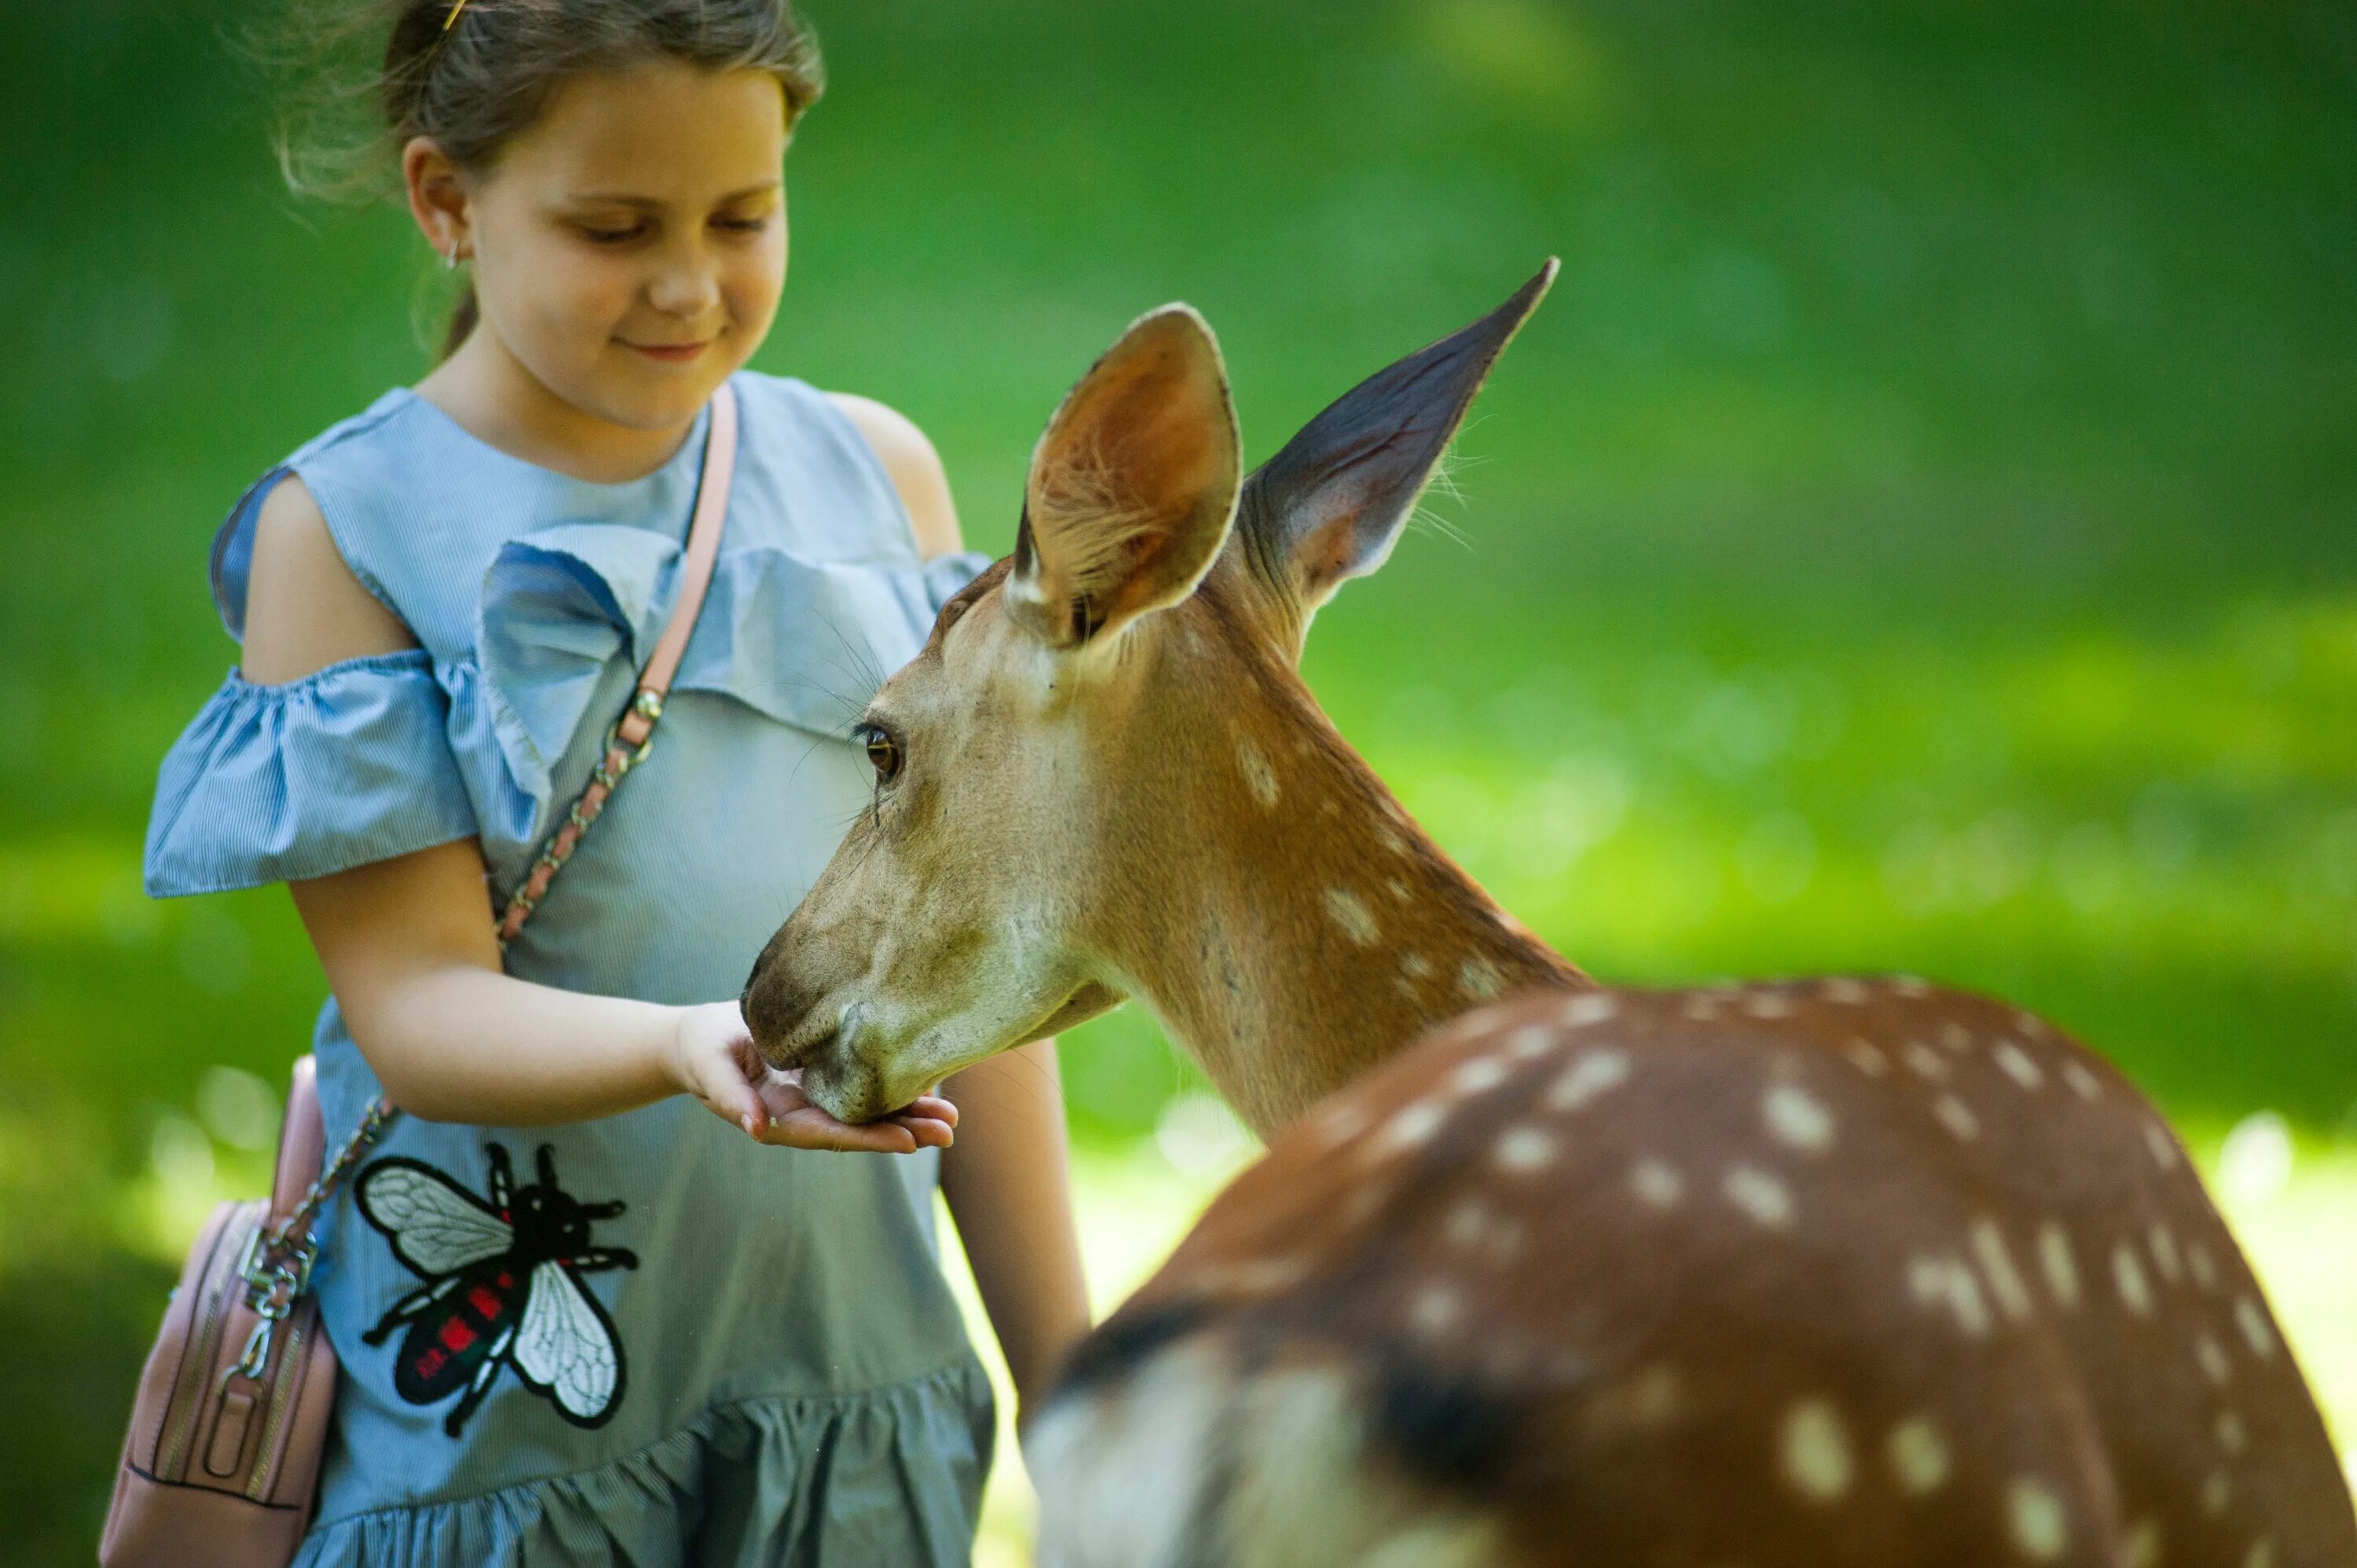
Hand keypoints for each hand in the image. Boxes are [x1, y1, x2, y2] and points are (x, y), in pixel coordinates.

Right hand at [665, 1001, 956, 1152]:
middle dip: (905, 1131)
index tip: (907, 1142)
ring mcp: (818, 1096)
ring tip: (950, 1117)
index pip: (831, 1134)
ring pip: (870, 1110)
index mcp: (781, 1119)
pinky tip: (930, 1085)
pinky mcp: (825, 1075)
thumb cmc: (701, 1050)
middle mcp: (807, 1113)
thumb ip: (731, 1098)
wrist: (700, 1037)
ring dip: (910, 1114)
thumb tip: (757, 1128)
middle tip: (947, 1131)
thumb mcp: (709, 1069)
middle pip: (860, 1128)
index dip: (868, 1138)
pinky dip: (897, 1086)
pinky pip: (865, 1084)